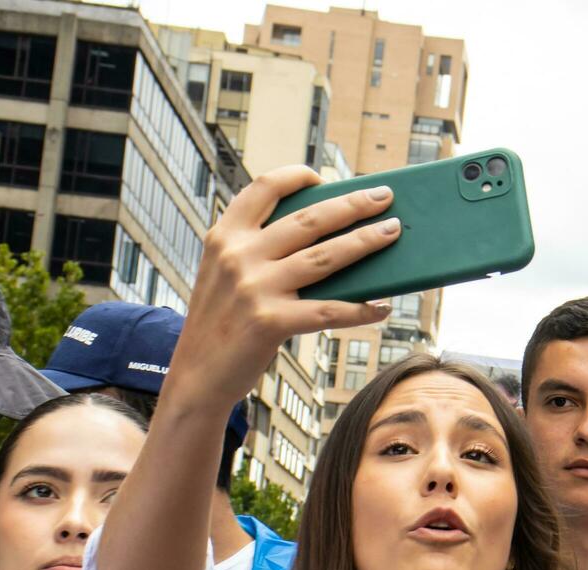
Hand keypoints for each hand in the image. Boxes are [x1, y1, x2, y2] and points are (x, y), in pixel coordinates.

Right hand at [163, 166, 399, 413]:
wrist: (194, 377)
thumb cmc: (220, 324)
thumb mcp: (225, 276)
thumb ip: (258, 252)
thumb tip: (325, 239)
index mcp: (225, 236)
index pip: (265, 188)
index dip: (297, 176)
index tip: (324, 177)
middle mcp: (238, 256)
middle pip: (309, 219)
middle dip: (353, 203)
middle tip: (385, 196)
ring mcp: (254, 288)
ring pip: (326, 257)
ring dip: (366, 241)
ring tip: (393, 232)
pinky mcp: (270, 322)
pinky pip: (329, 311)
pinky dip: (361, 310)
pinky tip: (382, 307)